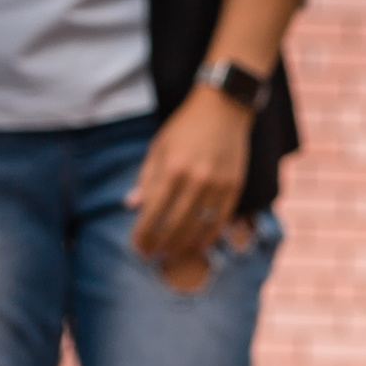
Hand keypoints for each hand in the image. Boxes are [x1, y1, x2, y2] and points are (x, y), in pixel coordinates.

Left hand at [127, 87, 252, 276]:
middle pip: (175, 224)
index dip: (144, 233)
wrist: (223, 109)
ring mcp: (217, 185)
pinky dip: (209, 236)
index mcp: (172, 168)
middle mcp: (195, 179)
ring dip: (183, 245)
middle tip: (152, 256)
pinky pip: (220, 219)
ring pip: (198, 226)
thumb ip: (146, 177)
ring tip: (172, 256)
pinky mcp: (234, 187)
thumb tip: (131, 205)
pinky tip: (199, 246)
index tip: (137, 246)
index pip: (153, 211)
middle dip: (161, 244)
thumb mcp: (159, 147)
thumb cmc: (185, 127)